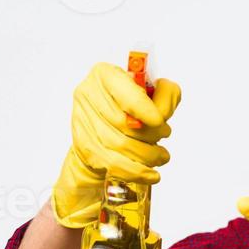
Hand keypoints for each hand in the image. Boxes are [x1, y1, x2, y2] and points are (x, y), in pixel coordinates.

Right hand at [51, 63, 181, 228]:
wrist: (104, 124)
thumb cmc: (131, 105)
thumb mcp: (154, 92)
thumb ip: (166, 95)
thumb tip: (164, 112)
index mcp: (105, 74)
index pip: (124, 93)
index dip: (144, 109)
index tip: (160, 121)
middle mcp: (88, 94)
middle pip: (123, 122)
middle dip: (151, 135)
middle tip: (164, 138)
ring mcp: (82, 121)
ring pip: (118, 145)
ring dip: (147, 155)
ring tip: (161, 156)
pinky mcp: (83, 145)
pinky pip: (112, 164)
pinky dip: (135, 172)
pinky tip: (151, 175)